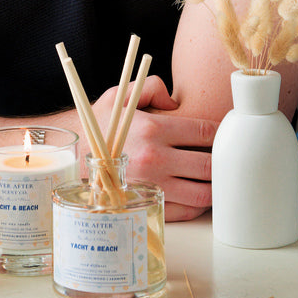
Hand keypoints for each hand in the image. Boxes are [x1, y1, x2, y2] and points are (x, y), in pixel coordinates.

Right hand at [89, 75, 216, 221]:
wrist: (72, 161)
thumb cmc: (99, 128)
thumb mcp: (119, 96)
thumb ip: (151, 87)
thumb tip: (175, 100)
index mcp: (153, 130)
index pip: (204, 132)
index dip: (220, 133)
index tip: (223, 134)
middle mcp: (155, 159)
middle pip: (209, 165)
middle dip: (222, 160)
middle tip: (225, 157)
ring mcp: (153, 187)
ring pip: (202, 193)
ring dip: (215, 186)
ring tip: (214, 177)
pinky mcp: (148, 206)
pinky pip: (186, 211)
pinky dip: (198, 204)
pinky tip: (198, 193)